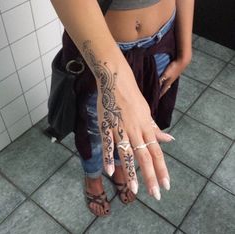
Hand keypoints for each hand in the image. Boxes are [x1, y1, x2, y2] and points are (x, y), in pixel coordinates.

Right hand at [96, 65, 174, 199]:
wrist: (117, 81)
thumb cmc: (133, 97)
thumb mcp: (147, 112)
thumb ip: (155, 129)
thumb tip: (170, 140)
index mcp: (146, 127)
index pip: (156, 152)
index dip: (162, 169)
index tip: (166, 185)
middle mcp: (136, 130)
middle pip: (145, 156)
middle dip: (151, 177)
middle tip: (156, 195)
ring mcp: (120, 128)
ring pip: (128, 153)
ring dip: (131, 172)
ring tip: (134, 190)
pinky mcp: (106, 125)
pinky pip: (108, 143)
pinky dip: (108, 157)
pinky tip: (110, 171)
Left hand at [159, 57, 190, 98]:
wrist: (183, 61)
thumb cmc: (173, 68)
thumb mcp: (165, 74)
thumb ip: (160, 80)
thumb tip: (155, 87)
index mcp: (168, 83)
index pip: (162, 91)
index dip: (159, 96)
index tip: (156, 101)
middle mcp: (170, 81)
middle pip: (164, 89)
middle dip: (161, 93)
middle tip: (158, 97)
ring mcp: (173, 78)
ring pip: (167, 85)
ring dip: (163, 88)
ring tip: (161, 90)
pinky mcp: (174, 74)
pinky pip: (168, 80)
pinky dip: (165, 82)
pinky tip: (166, 81)